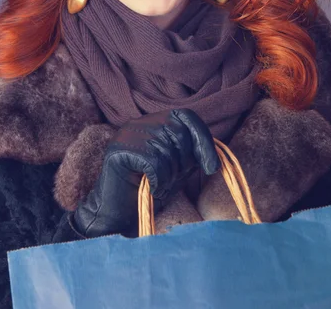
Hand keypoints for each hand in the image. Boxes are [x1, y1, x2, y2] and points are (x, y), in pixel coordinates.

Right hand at [71, 109, 220, 237]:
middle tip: (172, 180)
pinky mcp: (120, 149)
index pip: (186, 116)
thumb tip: (212, 152)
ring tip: (159, 185)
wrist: (118, 214)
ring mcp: (128, 133)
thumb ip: (192, 154)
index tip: (212, 167)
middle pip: (179, 133)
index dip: (203, 138)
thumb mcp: (177, 168)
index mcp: (154, 121)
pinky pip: (154, 162)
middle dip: (184, 162)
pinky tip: (151, 188)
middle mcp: (140, 122)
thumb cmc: (150, 189)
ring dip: (169, 175)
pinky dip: (158, 181)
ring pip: (167, 150)